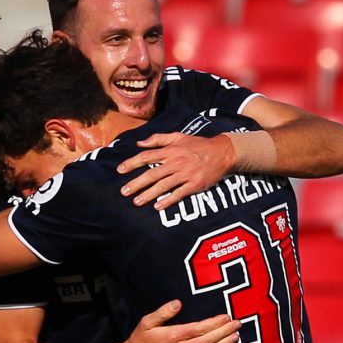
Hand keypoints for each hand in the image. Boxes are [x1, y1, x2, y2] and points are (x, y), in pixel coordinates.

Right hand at [116, 300, 241, 342]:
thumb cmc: (139, 341)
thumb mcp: (146, 322)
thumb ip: (163, 312)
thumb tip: (178, 303)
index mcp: (173, 336)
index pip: (200, 328)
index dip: (215, 323)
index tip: (227, 317)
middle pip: (208, 340)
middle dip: (225, 331)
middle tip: (238, 324)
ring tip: (235, 336)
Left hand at [118, 133, 234, 210]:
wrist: (222, 153)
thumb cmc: (198, 145)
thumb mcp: (178, 136)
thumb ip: (158, 139)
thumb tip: (140, 143)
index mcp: (170, 151)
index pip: (146, 157)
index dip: (132, 163)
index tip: (120, 170)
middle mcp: (176, 162)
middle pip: (152, 174)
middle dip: (136, 183)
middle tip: (124, 191)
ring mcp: (185, 174)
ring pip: (163, 186)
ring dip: (148, 194)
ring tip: (136, 201)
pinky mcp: (194, 185)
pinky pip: (179, 194)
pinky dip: (168, 200)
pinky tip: (158, 206)